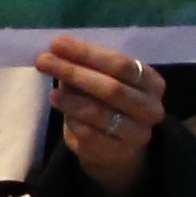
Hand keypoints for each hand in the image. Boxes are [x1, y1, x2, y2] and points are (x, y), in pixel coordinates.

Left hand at [41, 36, 164, 196]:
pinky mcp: (118, 153)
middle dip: (74, 73)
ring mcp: (137, 134)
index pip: (121, 64)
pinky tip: (62, 111)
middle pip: (111, 88)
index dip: (87, 53)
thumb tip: (57, 49)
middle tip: (44, 62)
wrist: (118, 147)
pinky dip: (72, 120)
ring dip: (70, 100)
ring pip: (99, 113)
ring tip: (52, 92)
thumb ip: (88, 64)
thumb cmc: (110, 103)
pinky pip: (89, 134)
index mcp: (151, 82)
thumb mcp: (105, 79)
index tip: (57, 44)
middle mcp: (151, 108)